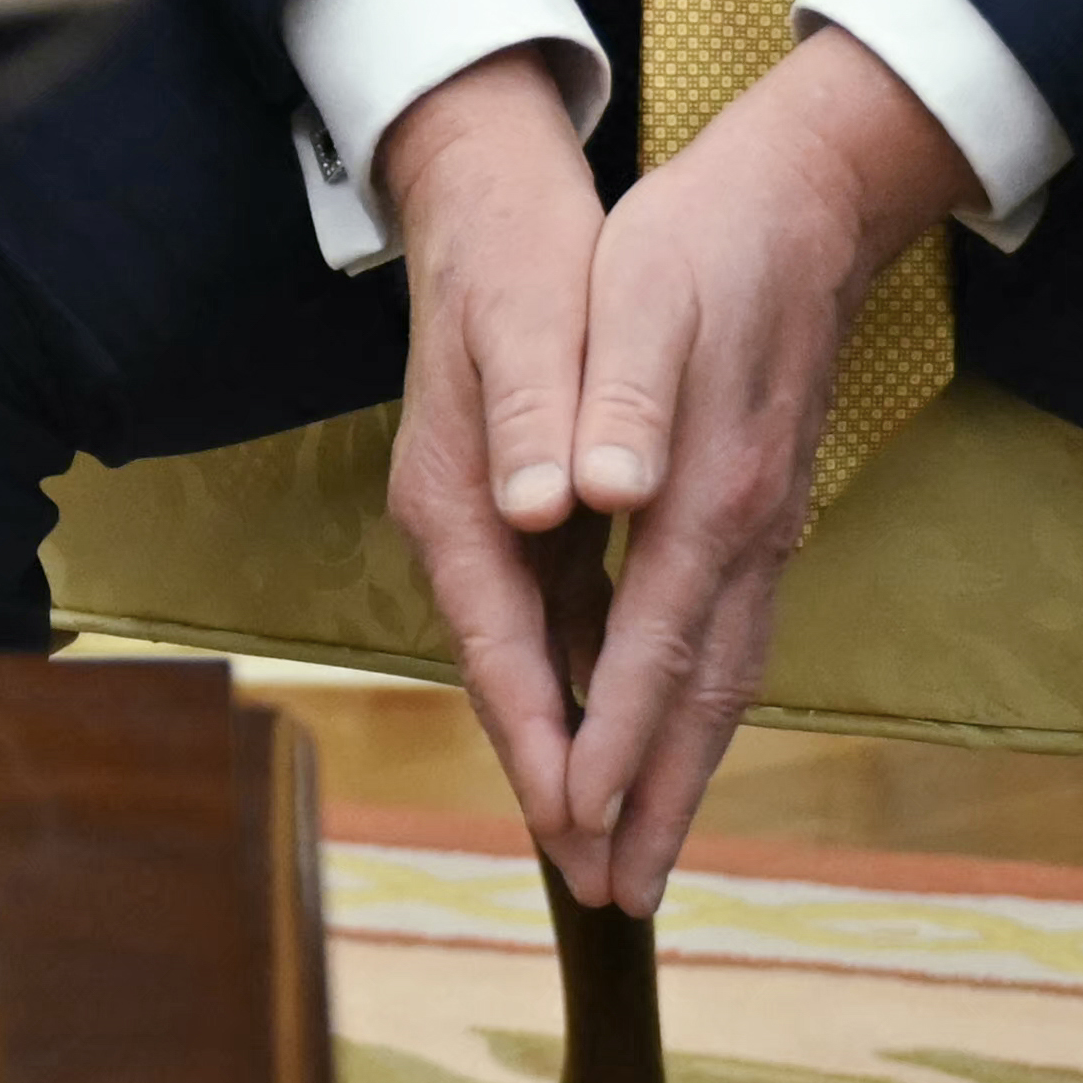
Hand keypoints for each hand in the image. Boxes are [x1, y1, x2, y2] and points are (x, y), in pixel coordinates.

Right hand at [378, 48, 616, 886]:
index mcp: (460, 497)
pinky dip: (587, 687)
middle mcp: (468, 526)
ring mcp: (492, 525)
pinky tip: (622, 728)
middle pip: (516, 679)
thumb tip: (548, 507)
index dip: (544, 737)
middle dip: (560, 782)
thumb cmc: (518, 259)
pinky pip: (557, 625)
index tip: (579, 818)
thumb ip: (535, 417)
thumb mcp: (529, 321)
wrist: (483, 198)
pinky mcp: (525, 513)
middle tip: (607, 884)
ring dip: (577, 749)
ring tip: (616, 842)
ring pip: (539, 662)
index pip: (503, 644)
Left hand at [547, 28, 978, 911]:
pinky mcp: (762, 513)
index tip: (572, 823)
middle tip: (616, 895)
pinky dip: (700, 706)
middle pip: (701, 696)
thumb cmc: (701, 244)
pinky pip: (731, 638)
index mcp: (705, 494)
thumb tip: (592, 494)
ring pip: (726, 678)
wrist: (804, 203)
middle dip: (653, 797)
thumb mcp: (642, 298)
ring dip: (681, 768)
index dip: (609, 740)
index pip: (650, 648)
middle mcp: (747, 532)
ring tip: (642, 849)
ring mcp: (764, 530)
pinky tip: (673, 734)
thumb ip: (621, 403)